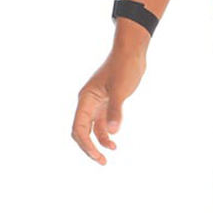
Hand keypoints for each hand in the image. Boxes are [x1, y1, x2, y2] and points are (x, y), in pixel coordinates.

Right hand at [71, 44, 146, 164]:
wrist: (133, 51)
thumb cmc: (124, 66)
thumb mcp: (120, 89)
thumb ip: (116, 110)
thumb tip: (112, 132)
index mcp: (86, 99)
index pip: (78, 128)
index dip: (85, 144)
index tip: (97, 155)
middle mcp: (89, 102)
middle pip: (82, 131)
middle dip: (90, 147)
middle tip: (102, 161)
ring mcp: (98, 102)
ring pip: (93, 128)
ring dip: (100, 140)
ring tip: (112, 151)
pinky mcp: (109, 101)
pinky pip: (103, 121)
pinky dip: (107, 131)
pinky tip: (115, 138)